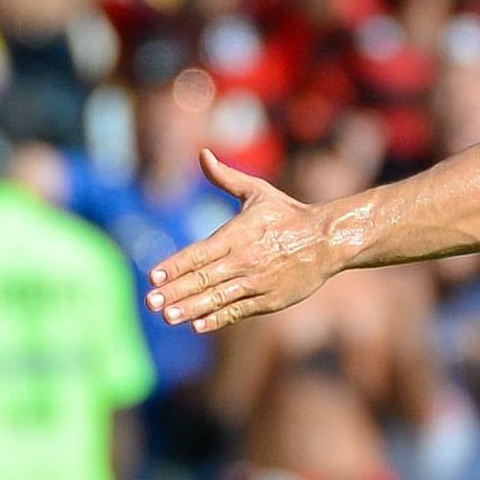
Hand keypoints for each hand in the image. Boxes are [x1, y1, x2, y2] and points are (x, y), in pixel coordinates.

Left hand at [146, 151, 341, 333]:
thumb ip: (226, 178)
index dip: (174, 266)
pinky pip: (239, 311)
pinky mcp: (270, 300)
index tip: (153, 277)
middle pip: (203, 278)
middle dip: (175, 291)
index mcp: (238, 234)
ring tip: (167, 316)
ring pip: (218, 298)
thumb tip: (202, 154)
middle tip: (150, 302)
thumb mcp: (258, 192)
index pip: (198, 253)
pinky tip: (198, 325)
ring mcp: (257, 282)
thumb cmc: (289, 214)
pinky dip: (218, 318)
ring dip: (191, 308)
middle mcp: (244, 260)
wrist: (329, 239)